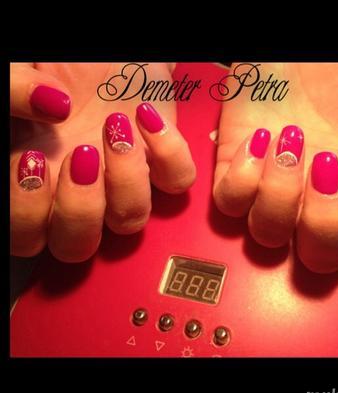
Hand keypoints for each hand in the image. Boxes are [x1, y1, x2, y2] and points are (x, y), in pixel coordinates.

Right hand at [10, 63, 195, 261]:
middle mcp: (82, 195)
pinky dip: (170, 153)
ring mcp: (126, 184)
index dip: (26, 212)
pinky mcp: (163, 165)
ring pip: (130, 223)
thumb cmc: (63, 68)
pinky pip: (178, 182)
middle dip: (78, 209)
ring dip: (125, 182)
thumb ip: (14, 92)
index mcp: (39, 185)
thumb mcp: (22, 71)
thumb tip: (53, 107)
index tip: (32, 159)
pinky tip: (147, 116)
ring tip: (115, 126)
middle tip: (81, 155)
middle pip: (77, 246)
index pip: (25, 236)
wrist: (108, 59)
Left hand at [213, 63, 337, 272]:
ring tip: (289, 139)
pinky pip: (229, 205)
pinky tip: (260, 138)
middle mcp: (314, 202)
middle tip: (323, 160)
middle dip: (324, 218)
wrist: (296, 51)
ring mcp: (272, 192)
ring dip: (279, 194)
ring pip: (268, 236)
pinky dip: (241, 178)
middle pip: (320, 258)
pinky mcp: (235, 174)